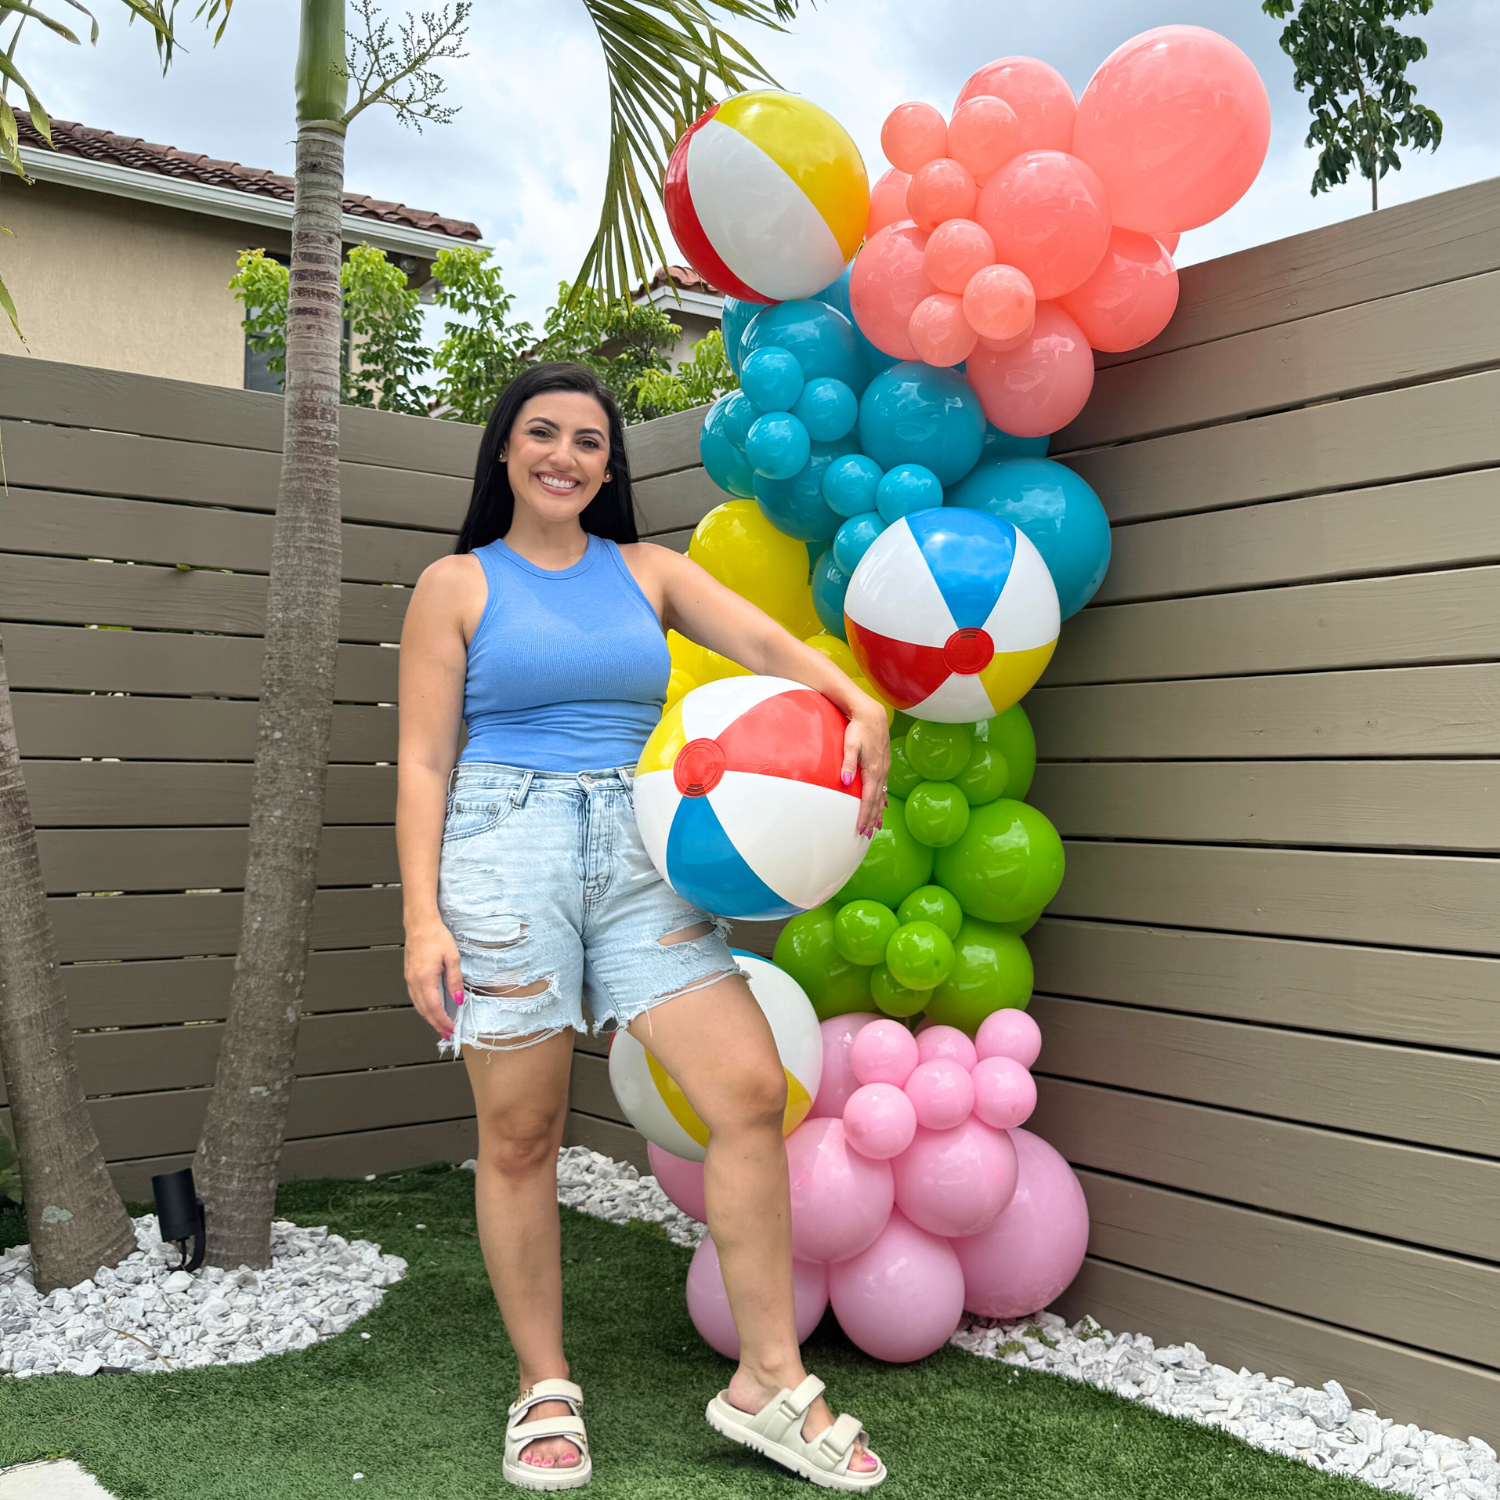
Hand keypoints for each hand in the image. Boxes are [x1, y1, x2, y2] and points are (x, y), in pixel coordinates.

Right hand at [404, 916, 463, 1042]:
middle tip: (447, 1034)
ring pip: (418, 1005)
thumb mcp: (452, 957)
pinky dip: (423, 1008)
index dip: (442, 1020)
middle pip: (424, 1010)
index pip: (433, 1007)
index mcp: (424, 978)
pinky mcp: (409, 975)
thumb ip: (455, 980)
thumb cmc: (436, 937)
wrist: (420, 924)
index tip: (451, 1029)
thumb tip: (458, 998)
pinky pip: (415, 997)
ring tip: (440, 1026)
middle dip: (436, 1024)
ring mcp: (409, 979)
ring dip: (429, 1018)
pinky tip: (431, 1010)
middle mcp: (414, 981)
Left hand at [840, 693, 891, 837]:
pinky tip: (883, 806)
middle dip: (872, 819)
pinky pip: (883, 788)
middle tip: (866, 835)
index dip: (864, 815)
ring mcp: (884, 769)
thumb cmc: (859, 729)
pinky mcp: (883, 765)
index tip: (860, 829)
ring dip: (878, 812)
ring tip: (876, 826)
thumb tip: (846, 782)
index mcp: (873, 771)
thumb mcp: (850, 745)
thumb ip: (848, 764)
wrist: (872, 715)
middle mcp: (881, 773)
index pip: (869, 799)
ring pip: (882, 796)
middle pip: (877, 802)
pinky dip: (882, 800)